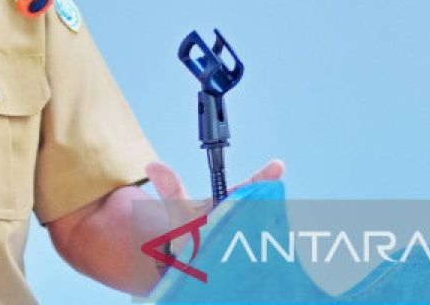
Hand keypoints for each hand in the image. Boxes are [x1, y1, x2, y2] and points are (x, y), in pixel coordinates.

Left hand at [144, 158, 284, 255]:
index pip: (251, 187)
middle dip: (263, 208)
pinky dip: (260, 258)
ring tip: (240, 245)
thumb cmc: (189, 232)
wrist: (188, 264)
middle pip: (260, 209)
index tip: (278, 165)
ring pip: (263, 232)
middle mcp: (245, 217)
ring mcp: (252, 237)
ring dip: (259, 236)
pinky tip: (251, 263)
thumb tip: (151, 165)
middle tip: (254, 212)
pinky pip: (262, 257)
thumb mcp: (179, 211)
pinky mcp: (254, 259)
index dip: (264, 177)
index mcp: (231, 201)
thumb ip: (170, 189)